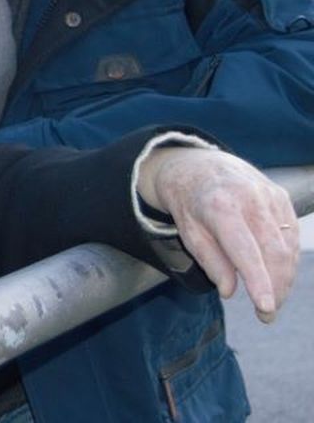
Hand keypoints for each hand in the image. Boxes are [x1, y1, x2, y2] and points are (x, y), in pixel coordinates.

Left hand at [137, 147, 299, 321]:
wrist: (197, 164)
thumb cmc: (190, 202)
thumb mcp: (187, 231)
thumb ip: (209, 261)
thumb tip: (229, 292)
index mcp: (219, 205)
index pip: (244, 250)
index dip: (257, 281)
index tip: (265, 307)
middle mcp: (249, 197)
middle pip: (274, 252)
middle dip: (275, 288)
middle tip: (266, 315)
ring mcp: (269, 195)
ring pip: (287, 247)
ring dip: (284, 279)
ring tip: (271, 300)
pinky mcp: (281, 197)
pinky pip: (291, 236)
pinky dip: (288, 260)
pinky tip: (278, 275)